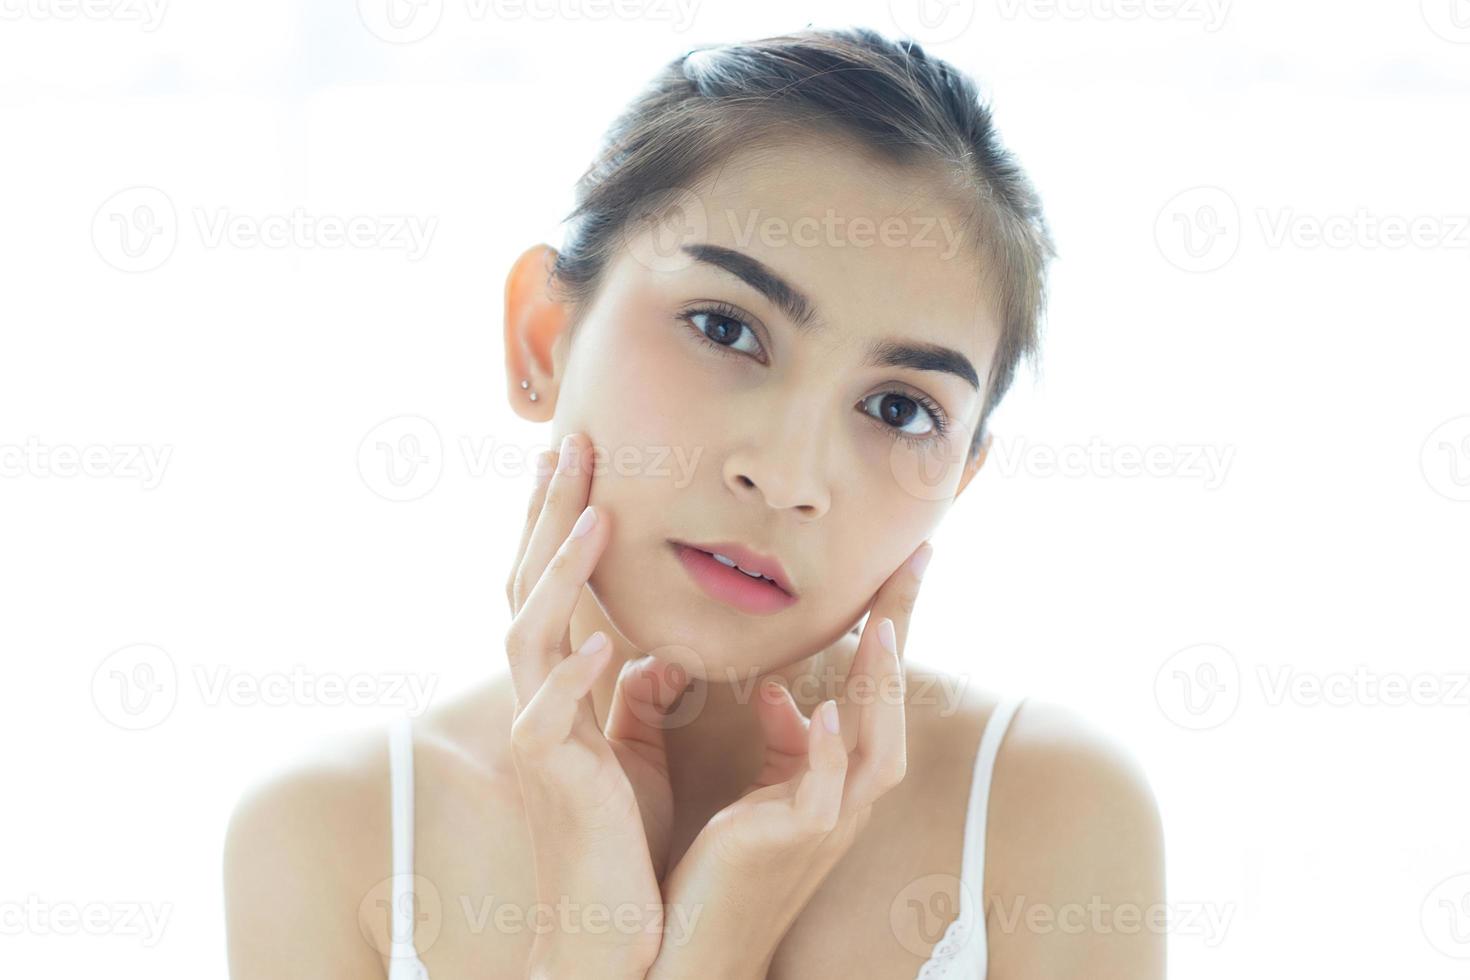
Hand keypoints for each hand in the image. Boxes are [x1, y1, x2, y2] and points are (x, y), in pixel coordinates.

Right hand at [503, 431, 688, 974]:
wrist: (605, 919)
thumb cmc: (619, 831)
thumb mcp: (635, 745)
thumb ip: (636, 692)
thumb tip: (652, 648)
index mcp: (560, 682)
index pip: (550, 582)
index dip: (557, 518)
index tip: (576, 457)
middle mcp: (537, 697)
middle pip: (529, 584)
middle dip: (548, 512)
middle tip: (572, 443)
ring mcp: (536, 734)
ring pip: (529, 635)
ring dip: (561, 573)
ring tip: (595, 515)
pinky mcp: (549, 778)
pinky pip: (548, 719)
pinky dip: (573, 680)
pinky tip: (605, 645)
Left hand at [645, 540, 931, 978]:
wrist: (695, 945)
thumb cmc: (723, 868)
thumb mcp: (760, 795)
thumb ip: (781, 744)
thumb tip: (784, 694)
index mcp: (834, 780)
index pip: (873, 690)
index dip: (890, 627)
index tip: (899, 565)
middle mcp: (844, 799)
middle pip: (893, 707)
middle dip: (902, 634)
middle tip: (914, 563)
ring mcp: (825, 825)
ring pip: (876, 749)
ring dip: (881, 688)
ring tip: (882, 625)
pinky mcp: (789, 845)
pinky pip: (822, 796)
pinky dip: (828, 752)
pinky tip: (828, 712)